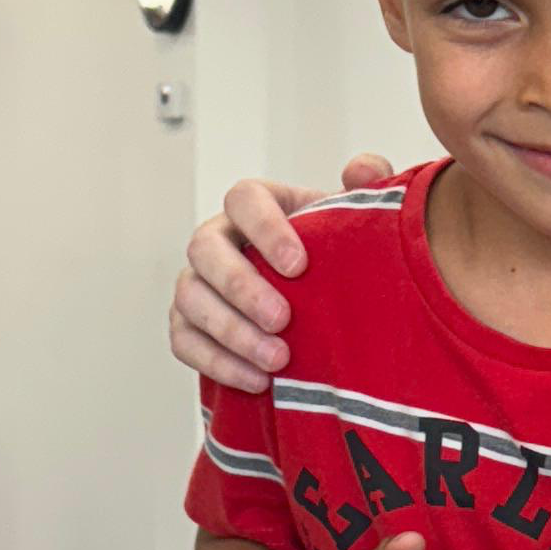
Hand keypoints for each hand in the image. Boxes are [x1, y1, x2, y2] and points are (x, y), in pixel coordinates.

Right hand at [170, 154, 396, 391]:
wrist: (321, 306)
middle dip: (241, 287)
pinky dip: (217, 362)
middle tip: (282, 320)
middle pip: (205, 249)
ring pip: (190, 298)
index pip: (244, 198)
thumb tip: (365, 168)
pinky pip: (184, 341)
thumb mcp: (355, 224)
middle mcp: (219, 239)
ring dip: (231, 332)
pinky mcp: (189, 324)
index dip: (265, 229)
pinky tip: (256, 380)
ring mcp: (198, 282)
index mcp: (257, 207)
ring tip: (277, 360)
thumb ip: (366, 192)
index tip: (299, 266)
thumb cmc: (334, 259)